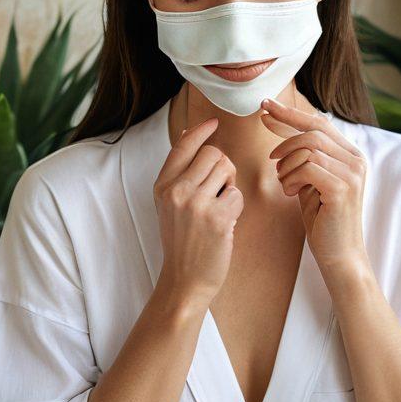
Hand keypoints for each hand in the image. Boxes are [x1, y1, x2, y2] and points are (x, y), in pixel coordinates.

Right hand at [153, 117, 243, 305]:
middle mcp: (176, 191)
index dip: (200, 131)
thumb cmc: (182, 240)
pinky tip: (224, 223)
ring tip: (219, 207)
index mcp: (163, 186)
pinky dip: (236, 207)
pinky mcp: (217, 218)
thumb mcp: (169, 203)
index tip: (213, 122)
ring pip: (227, 170)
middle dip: (223, 168)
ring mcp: (196, 204)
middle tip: (219, 190)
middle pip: (213, 154)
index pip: (182, 146)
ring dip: (230, 186)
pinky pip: (237, 194)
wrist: (184, 279)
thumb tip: (187, 133)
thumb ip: (179, 171)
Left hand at [260, 97, 368, 278]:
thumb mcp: (310, 181)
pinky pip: (308, 167)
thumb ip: (303, 157)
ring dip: (287, 165)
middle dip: (284, 137)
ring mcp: (352, 173)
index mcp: (350, 155)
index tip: (264, 108)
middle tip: (270, 157)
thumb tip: (280, 127)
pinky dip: (292, 178)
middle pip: (313, 131)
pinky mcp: (343, 188)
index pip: (319, 123)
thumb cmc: (323, 220)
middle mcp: (356, 160)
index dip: (290, 114)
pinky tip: (292, 193)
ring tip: (286, 184)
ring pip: (308, 148)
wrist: (339, 256)